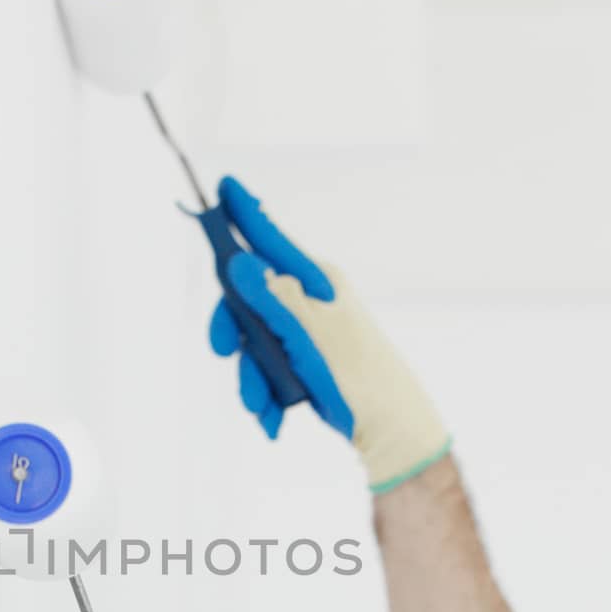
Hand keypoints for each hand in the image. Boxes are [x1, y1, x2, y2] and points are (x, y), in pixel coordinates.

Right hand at [210, 176, 450, 492]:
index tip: (225, 184)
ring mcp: (305, 331)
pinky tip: (274, 417)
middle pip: (249, 301)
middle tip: (220, 351)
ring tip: (263, 407)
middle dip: (234, 335)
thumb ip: (272, 299)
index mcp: (316, 281)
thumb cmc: (358, 376)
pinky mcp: (303, 361)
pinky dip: (267, 395)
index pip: (270, 240)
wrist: (389, 427)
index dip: (244, 215)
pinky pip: (268, 370)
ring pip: (254, 343)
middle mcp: (309, 300)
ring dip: (252, 378)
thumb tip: (241, 260)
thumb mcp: (309, 335)